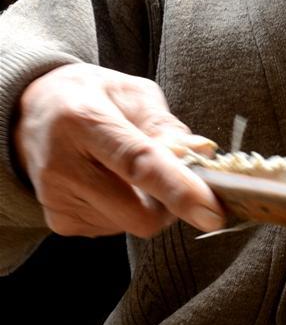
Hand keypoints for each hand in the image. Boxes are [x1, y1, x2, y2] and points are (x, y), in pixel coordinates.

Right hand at [13, 63, 224, 237]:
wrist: (34, 113)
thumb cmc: (95, 100)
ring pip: (133, 224)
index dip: (180, 191)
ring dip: (149, 205)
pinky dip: (127, 211)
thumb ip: (170, 127)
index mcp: (84, 119)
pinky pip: (117, 229)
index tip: (213, 213)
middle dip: (171, 205)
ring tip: (127, 173)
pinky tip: (110, 185)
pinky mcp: (62, 221)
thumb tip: (204, 158)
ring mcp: (59, 198)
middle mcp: (63, 163)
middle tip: (171, 178)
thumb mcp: (133, 95)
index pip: (139, 164)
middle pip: (141, 214)